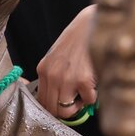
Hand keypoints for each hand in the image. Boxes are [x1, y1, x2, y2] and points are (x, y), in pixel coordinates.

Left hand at [36, 5, 97, 119]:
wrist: (93, 24)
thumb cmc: (78, 39)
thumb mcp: (58, 57)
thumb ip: (55, 77)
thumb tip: (61, 101)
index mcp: (43, 69)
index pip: (41, 101)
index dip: (53, 108)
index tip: (62, 106)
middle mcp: (52, 76)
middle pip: (52, 109)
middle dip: (65, 110)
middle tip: (76, 102)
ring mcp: (67, 79)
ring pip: (66, 111)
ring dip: (78, 106)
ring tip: (84, 94)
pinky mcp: (84, 80)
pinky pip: (88, 101)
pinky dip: (93, 97)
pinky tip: (93, 84)